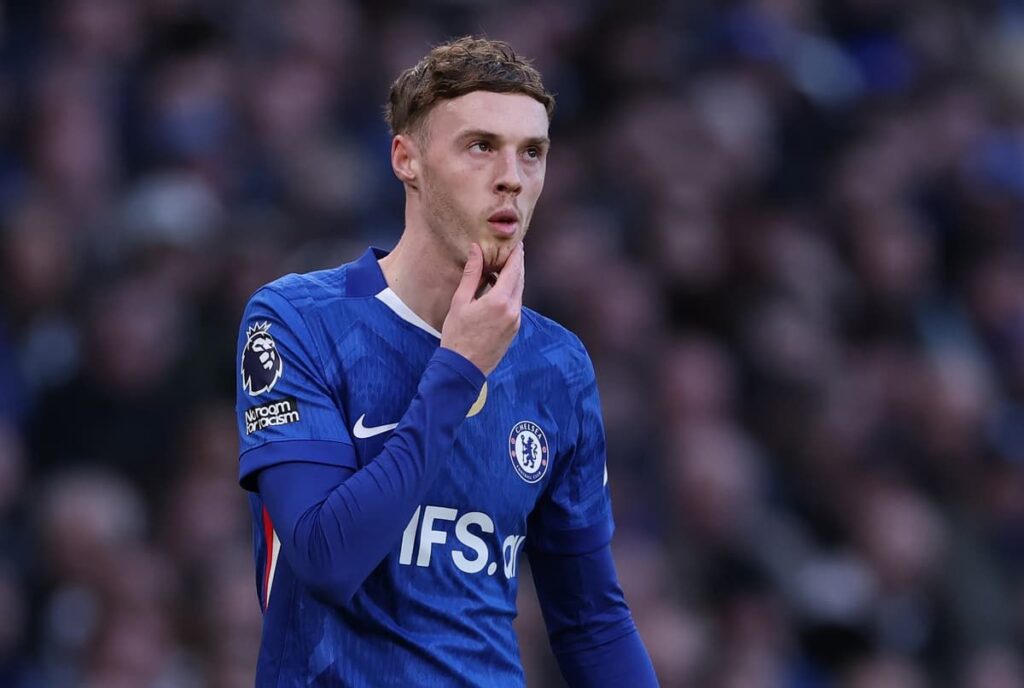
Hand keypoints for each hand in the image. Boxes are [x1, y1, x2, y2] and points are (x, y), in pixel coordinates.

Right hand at [441, 242, 523, 375]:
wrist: (463, 367)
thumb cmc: (457, 334)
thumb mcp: (460, 302)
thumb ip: (472, 274)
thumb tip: (477, 250)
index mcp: (500, 300)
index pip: (514, 269)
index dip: (516, 254)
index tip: (516, 242)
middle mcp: (513, 310)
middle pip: (520, 279)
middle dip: (517, 264)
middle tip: (512, 250)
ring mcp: (516, 321)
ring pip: (519, 292)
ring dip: (514, 278)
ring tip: (503, 267)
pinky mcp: (514, 330)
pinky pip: (516, 305)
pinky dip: (511, 293)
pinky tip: (499, 290)